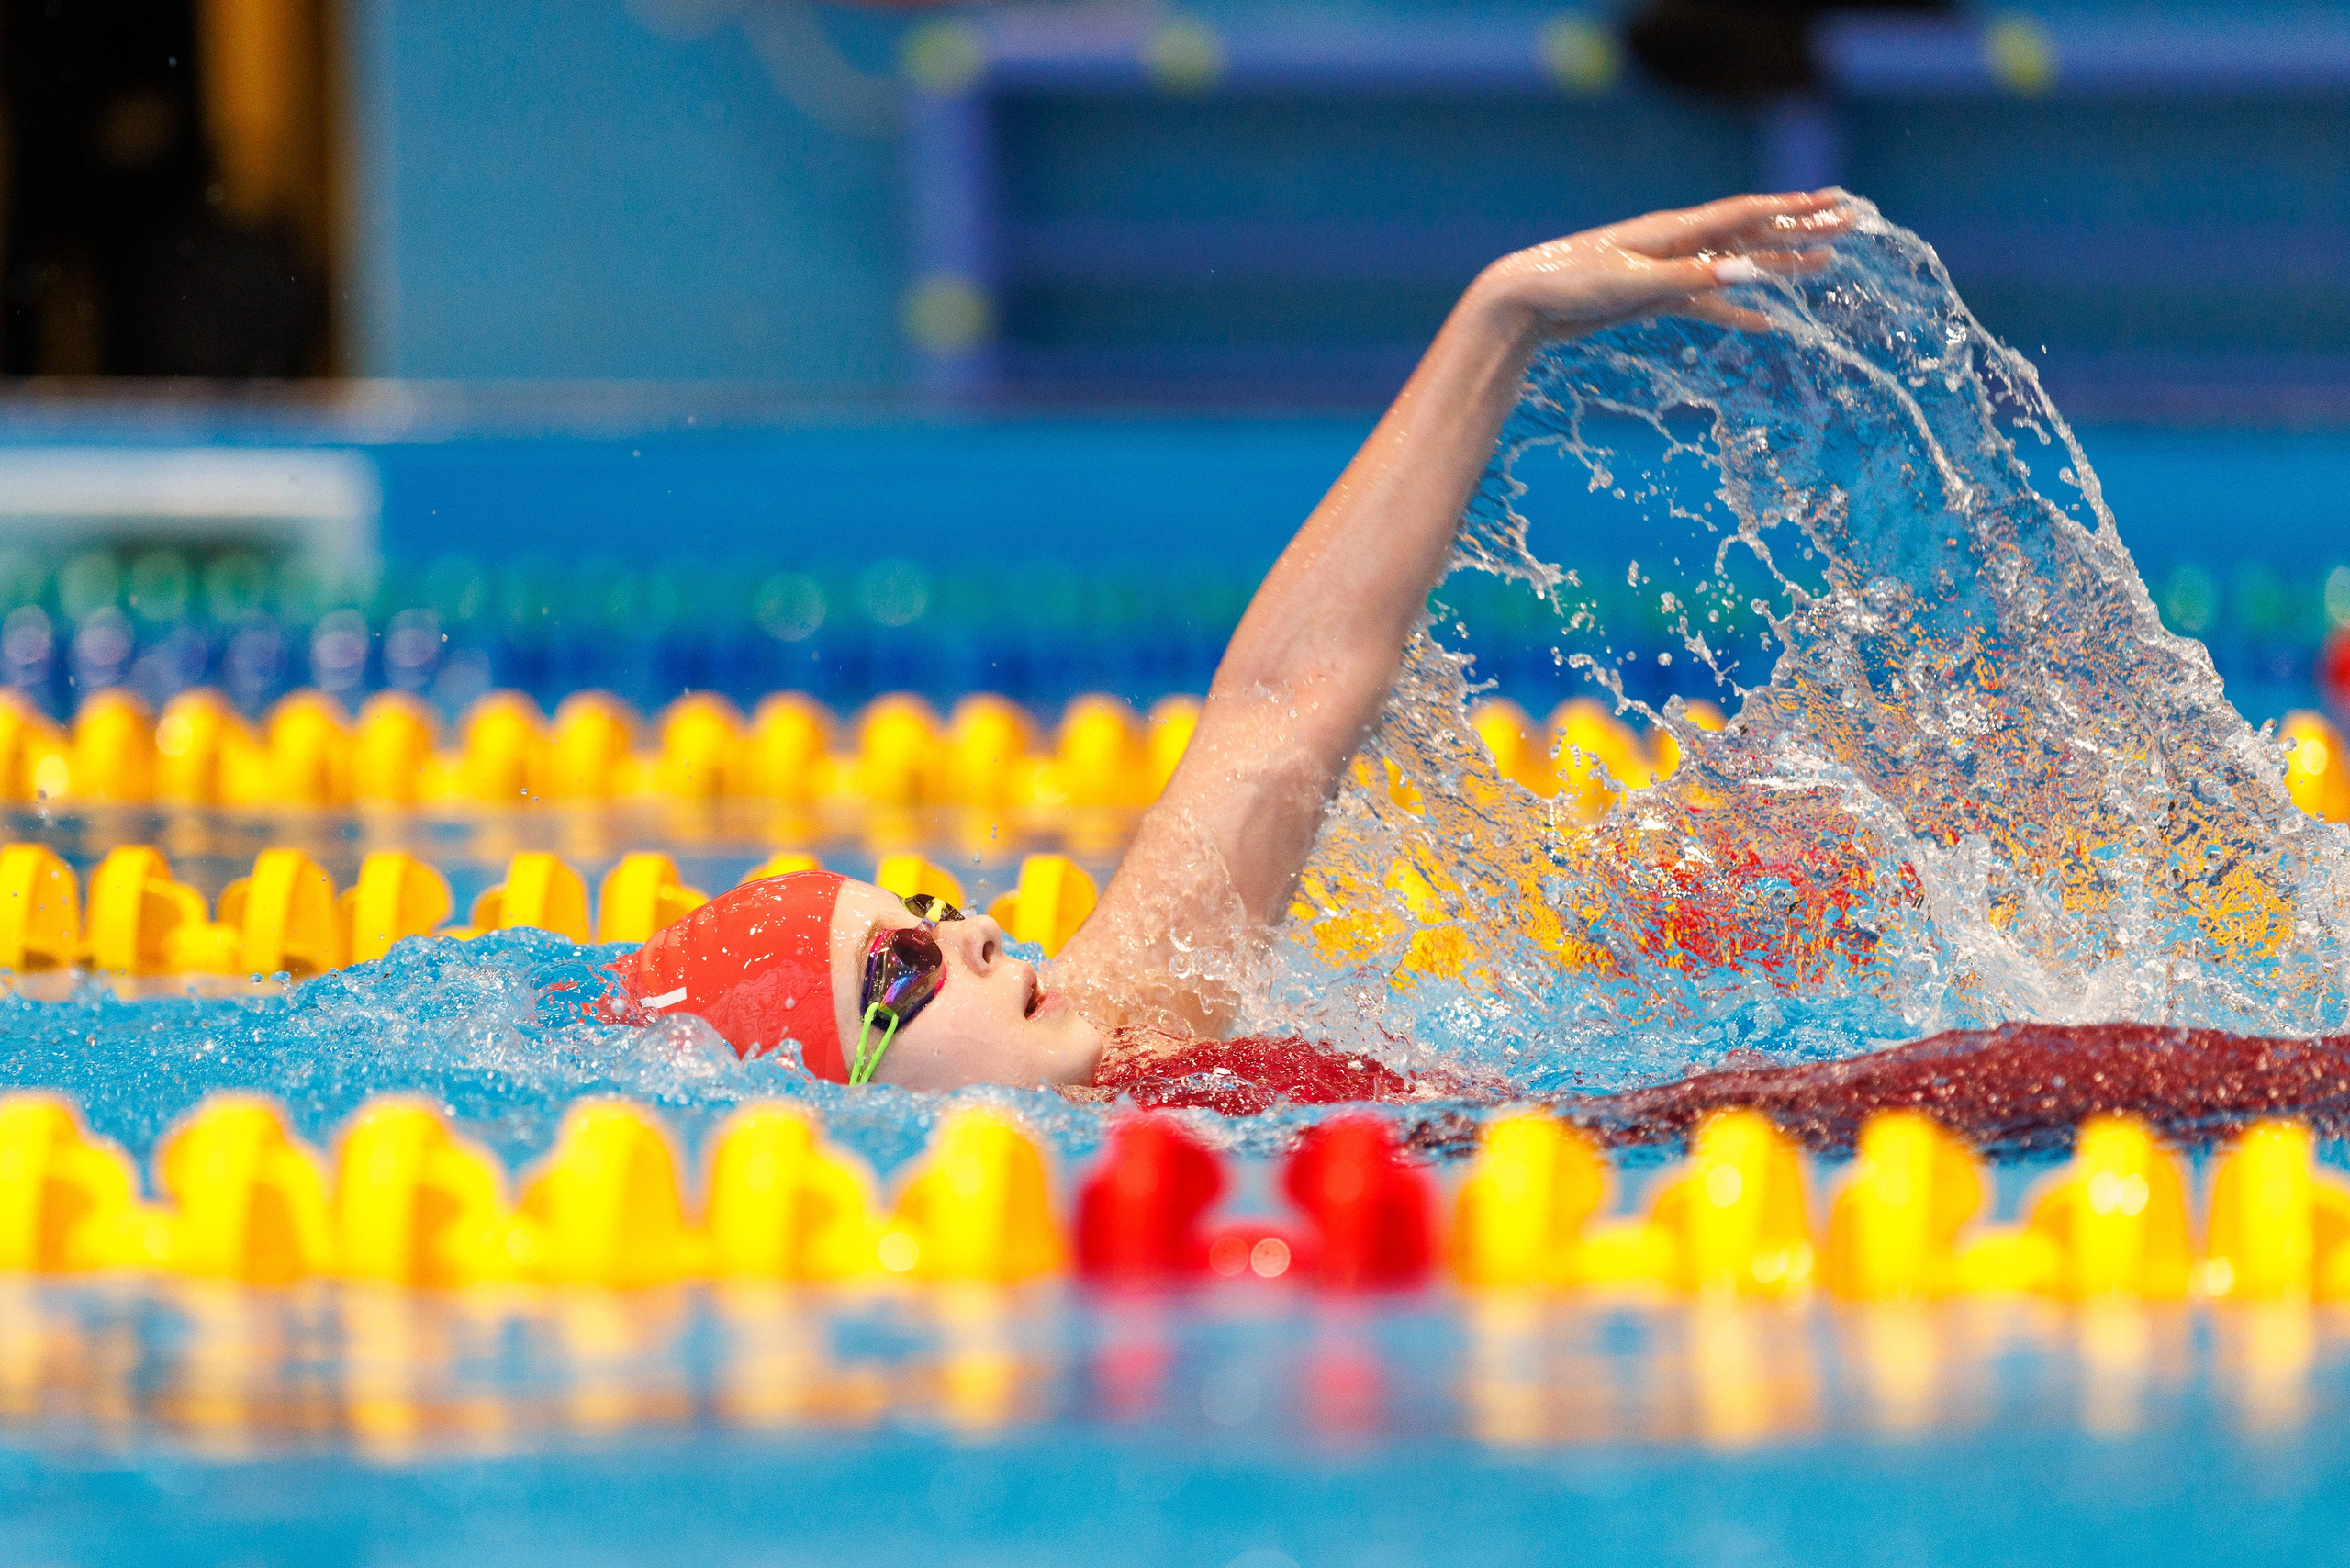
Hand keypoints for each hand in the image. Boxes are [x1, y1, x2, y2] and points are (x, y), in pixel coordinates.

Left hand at [1473, 190, 1850, 341]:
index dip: (1793, 208)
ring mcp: (1668, 270)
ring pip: (1735, 266)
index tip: (1835, 203)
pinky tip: (1763, 321)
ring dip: (1778, 266)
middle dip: (1800, 229)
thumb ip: (1689, 279)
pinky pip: (1706, 303)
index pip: (1747, 214)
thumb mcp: (1632, 283)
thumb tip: (1746, 275)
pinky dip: (1735, 310)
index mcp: (1675, 231)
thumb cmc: (1572, 282)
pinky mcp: (1654, 297)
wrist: (1525, 301)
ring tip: (1823, 264)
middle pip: (1751, 234)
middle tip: (1849, 224)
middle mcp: (1678, 243)